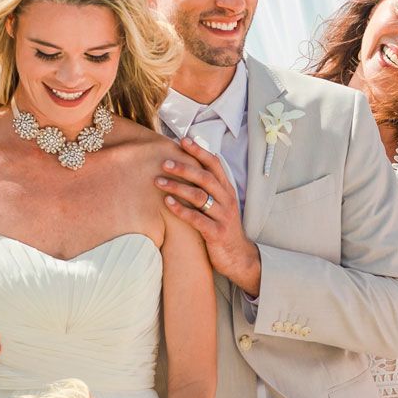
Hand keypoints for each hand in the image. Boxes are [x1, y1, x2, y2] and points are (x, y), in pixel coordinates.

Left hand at [158, 139, 259, 295]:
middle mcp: (227, 200)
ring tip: (158, 181)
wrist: (238, 256)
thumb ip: (209, 187)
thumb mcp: (220, 204)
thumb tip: (191, 165)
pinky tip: (167, 203)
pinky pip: (197, 219)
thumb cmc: (222, 227)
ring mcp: (223, 216)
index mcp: (227, 190)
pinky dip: (181, 210)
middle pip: (205, 178)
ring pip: (200, 196)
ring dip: (178, 187)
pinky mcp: (216, 233)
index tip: (183, 140)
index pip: (215, 164)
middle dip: (184, 168)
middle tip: (164, 162)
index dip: (199, 151)